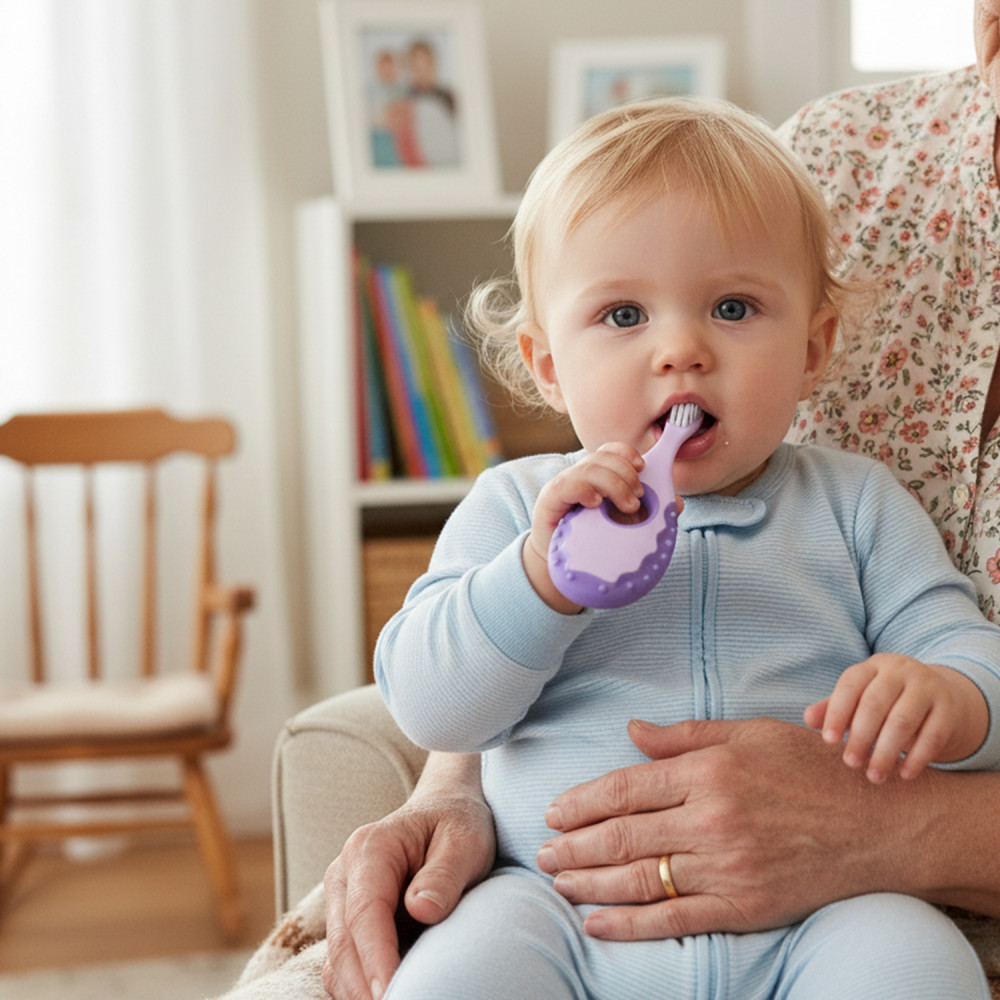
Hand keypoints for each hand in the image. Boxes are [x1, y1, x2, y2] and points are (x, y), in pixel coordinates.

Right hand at [323, 783, 494, 998]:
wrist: (446, 810)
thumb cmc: (458, 824)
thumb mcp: (465, 842)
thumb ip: (444, 875)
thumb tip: (421, 910)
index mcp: (370, 849)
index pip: (365, 913)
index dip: (376, 959)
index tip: (390, 994)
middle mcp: (345, 874)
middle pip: (344, 944)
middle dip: (365, 987)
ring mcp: (342, 899)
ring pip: (338, 961)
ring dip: (360, 992)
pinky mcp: (349, 920)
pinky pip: (345, 963)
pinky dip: (361, 986)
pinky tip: (391, 994)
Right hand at [523, 443, 644, 611]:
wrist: (560, 572)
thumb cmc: (593, 547)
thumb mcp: (625, 529)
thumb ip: (651, 514)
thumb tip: (677, 503)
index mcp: (597, 478)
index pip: (610, 451)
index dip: (628, 454)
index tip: (643, 468)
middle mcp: (579, 477)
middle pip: (603, 456)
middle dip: (626, 473)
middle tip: (638, 498)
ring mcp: (564, 487)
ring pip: (589, 468)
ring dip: (614, 484)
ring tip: (627, 508)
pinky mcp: (550, 501)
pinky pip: (568, 485)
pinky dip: (585, 490)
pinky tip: (596, 504)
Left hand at [536, 717, 912, 939]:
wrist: (880, 823)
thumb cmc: (814, 767)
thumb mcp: (750, 733)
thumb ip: (685, 735)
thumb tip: (631, 731)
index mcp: (708, 771)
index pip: (626, 789)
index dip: (582, 802)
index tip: (553, 811)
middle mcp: (711, 820)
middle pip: (622, 837)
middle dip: (574, 846)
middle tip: (542, 853)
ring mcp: (726, 867)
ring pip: (639, 880)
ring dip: (589, 884)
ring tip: (558, 882)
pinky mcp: (743, 905)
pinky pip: (674, 919)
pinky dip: (629, 925)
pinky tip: (597, 923)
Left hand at [804, 654, 988, 782]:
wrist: (941, 697)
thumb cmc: (887, 701)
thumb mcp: (860, 699)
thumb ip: (833, 708)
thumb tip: (808, 718)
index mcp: (872, 666)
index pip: (850, 685)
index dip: (837, 712)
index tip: (828, 742)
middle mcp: (900, 671)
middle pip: (875, 704)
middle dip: (860, 736)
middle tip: (850, 764)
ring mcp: (928, 688)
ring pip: (903, 721)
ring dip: (886, 752)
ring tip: (874, 777)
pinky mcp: (949, 710)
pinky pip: (932, 736)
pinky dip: (917, 758)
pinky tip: (904, 775)